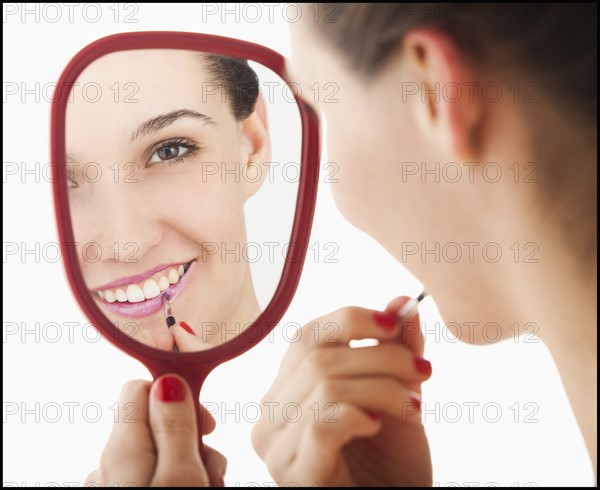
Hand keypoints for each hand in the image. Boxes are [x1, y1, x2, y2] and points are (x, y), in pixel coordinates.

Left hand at [85, 375, 225, 485]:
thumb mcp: (182, 476)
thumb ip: (175, 426)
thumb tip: (169, 380)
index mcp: (122, 447)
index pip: (141, 387)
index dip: (180, 396)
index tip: (207, 423)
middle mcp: (107, 462)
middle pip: (154, 423)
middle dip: (190, 436)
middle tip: (212, 467)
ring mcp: (111, 484)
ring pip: (156, 452)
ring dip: (186, 462)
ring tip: (207, 484)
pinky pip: (148, 475)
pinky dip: (172, 479)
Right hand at [251, 297, 432, 485]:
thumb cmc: (389, 460)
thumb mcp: (396, 394)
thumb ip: (394, 350)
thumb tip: (399, 301)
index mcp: (286, 388)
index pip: (306, 335)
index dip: (351, 320)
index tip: (396, 325)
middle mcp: (270, 413)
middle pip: (317, 357)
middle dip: (381, 356)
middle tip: (421, 370)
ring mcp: (277, 447)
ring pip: (325, 386)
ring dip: (382, 387)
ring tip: (413, 404)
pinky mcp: (295, 475)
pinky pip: (322, 423)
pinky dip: (358, 415)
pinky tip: (377, 425)